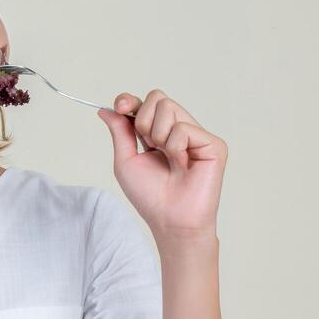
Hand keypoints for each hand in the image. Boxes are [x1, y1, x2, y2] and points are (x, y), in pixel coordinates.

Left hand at [98, 89, 227, 249]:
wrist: (170, 220)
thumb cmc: (150, 197)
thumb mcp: (126, 161)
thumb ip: (119, 132)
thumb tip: (105, 109)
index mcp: (158, 134)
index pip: (146, 103)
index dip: (130, 100)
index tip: (120, 106)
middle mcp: (179, 131)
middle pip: (158, 98)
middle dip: (142, 119)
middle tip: (148, 145)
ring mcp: (197, 136)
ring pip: (169, 107)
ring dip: (157, 134)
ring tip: (167, 159)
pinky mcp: (213, 144)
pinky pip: (184, 128)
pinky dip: (175, 147)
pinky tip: (182, 165)